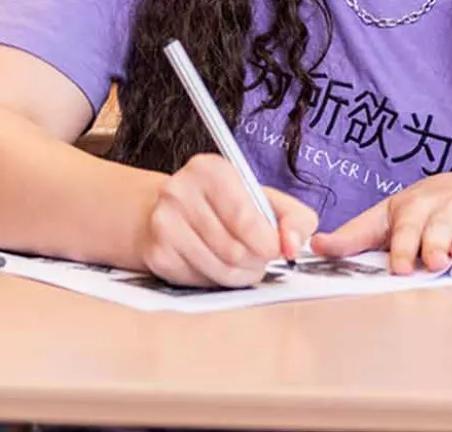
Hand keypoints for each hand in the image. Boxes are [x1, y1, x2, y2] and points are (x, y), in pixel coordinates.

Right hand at [136, 153, 318, 288]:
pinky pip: (200, 281)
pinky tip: (217, 263)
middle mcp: (180, 192)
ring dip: (241, 274)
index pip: (245, 218)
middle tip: (261, 258)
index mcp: (210, 170)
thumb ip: (295, 218)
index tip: (277, 249)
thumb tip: (293, 245)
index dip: (268, 242)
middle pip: (234, 250)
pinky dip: (217, 279)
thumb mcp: (266, 198)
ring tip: (244, 263)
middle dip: (257, 261)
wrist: (173, 209)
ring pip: (218, 269)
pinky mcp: (156, 254)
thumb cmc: (228, 204)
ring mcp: (163, 224)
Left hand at [312, 172, 451, 274]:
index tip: (400, 267)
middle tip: (433, 260)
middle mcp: (444, 207)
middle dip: (435, 243)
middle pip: (438, 228)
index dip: (403, 247)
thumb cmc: (420, 213)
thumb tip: (315, 244)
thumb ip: (354, 236)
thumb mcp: (387, 220)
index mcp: (413, 207)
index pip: (407, 227)